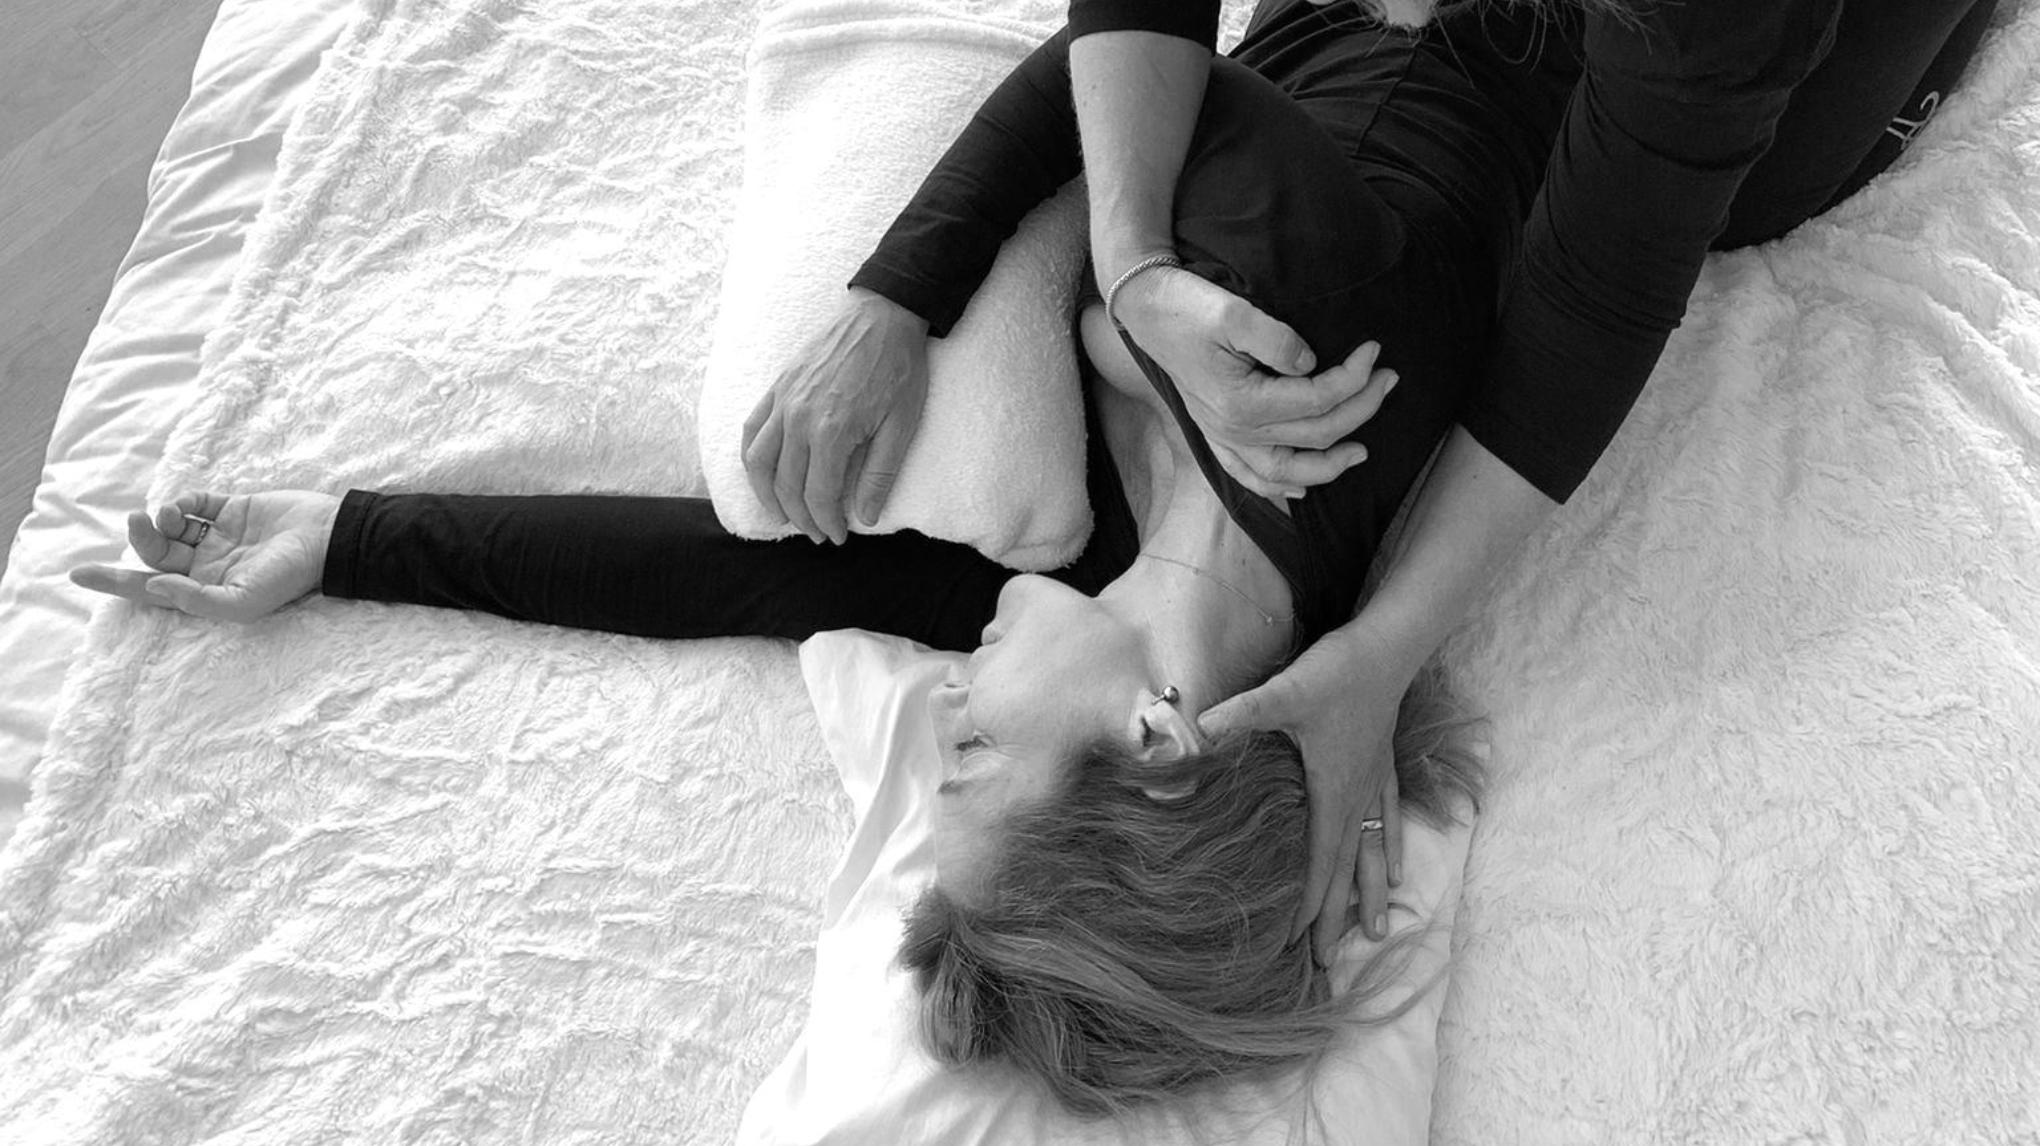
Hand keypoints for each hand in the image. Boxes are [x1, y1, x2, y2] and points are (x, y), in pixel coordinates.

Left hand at [70, 490, 341, 621]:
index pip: (149, 589)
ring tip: (168, 514)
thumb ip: (196, 600)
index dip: (113, 582)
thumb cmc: (290, 576)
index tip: (77, 574)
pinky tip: (187, 504)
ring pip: (170, 527)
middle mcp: (207, 564)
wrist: (327, 537)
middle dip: (139, 539)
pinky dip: (183, 500)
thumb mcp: (243, 602)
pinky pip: (195, 502)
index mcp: (206, 590)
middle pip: (154, 554)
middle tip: (136, 521)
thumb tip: (150, 585)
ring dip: (158, 519)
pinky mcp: (231, 508)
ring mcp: (218, 536)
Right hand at [741, 288, 931, 543]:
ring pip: (758, 461)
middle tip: (816, 534)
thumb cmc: (899, 369)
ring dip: (766, 494)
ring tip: (782, 514)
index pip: (818, 495)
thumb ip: (880, 475)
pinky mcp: (778, 386)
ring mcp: (783, 400)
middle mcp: (798, 418)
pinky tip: (764, 473)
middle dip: (800, 518)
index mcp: (831, 431)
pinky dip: (752, 457)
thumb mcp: (902, 427)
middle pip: (786, 484)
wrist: (885, 315)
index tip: (837, 537)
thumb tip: (866, 516)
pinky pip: (752, 428)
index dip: (826, 523)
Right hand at [1112, 265, 1396, 498]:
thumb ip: (1277, 340)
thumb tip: (1311, 364)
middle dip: (1361, 408)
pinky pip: (1250, 477)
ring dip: (1329, 465)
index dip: (1355, 377)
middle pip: (1315, 435)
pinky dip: (1280, 487)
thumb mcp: (1234, 312)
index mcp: (1242, 402)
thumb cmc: (1188, 307)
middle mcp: (1234, 430)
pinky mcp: (1216, 435)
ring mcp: (1224, 438)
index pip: (1317, 400)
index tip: (1374, 350)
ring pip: (1287, 472)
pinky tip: (1303, 488)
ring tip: (1361, 451)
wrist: (1146, 311)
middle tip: (1388, 379)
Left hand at [1200, 626, 1407, 960]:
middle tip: (1327, 964)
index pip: (1319, 861)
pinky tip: (1397, 869)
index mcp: (1333, 790)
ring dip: (1372, 892)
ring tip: (1378, 931)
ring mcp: (1374, 781)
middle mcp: (1358, 795)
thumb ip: (1243, 714)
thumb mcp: (1286, 693)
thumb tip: (1199, 732)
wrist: (1388, 646)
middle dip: (1338, 917)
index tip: (1295, 945)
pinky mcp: (1382, 764)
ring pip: (1374, 850)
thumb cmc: (1338, 671)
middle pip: (1347, 868)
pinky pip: (1388, 818)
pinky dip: (1390, 847)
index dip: (1309, 905)